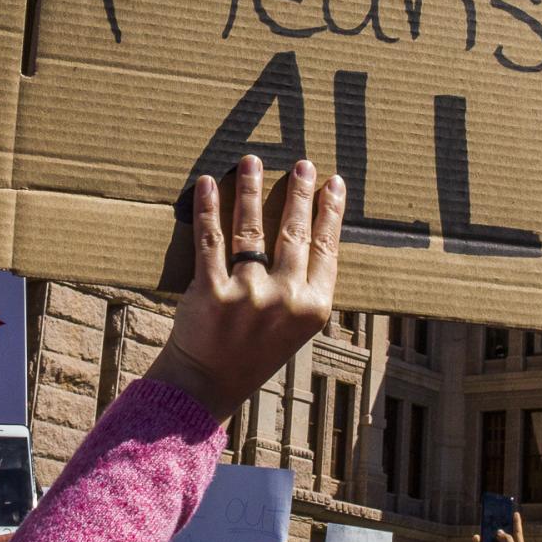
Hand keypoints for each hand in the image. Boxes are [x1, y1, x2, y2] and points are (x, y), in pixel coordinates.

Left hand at [147, 156, 344, 423]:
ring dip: (251, 189)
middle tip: (301, 164)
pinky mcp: (211, 292)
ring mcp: (247, 294)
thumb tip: (315, 229)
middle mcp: (285, 298)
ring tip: (251, 161)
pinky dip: (208, 208)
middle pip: (294, 232)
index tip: (332, 183)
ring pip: (252, 229)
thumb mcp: (296, 325)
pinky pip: (210, 240)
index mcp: (313, 307)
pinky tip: (208, 184)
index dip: (330, 211)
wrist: (209, 381)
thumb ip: (307, 286)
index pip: (327, 247)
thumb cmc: (255, 348)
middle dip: (298, 192)